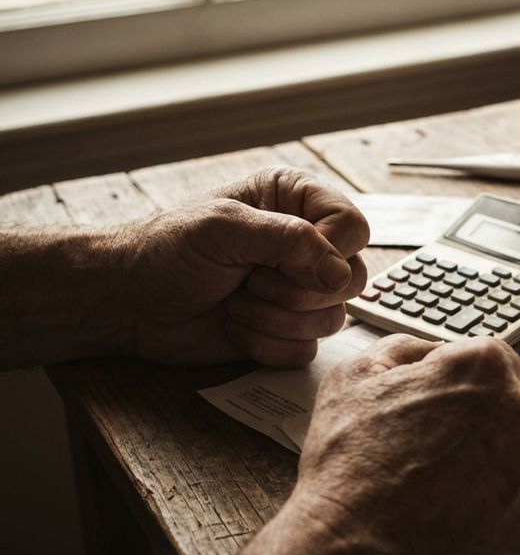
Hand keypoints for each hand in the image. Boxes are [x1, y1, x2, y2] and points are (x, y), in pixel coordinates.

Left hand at [120, 167, 368, 366]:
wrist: (130, 302)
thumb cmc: (168, 250)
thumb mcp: (224, 228)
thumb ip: (289, 240)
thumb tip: (341, 274)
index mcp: (298, 203)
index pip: (353, 228)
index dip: (330, 252)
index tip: (287, 261)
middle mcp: (308, 246)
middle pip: (354, 279)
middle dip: (295, 291)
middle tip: (249, 281)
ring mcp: (301, 293)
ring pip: (333, 318)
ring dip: (276, 319)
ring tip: (235, 302)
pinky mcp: (289, 333)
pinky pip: (307, 351)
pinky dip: (266, 345)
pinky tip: (234, 326)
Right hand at [295, 334, 519, 554]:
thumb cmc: (350, 465)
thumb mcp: (355, 376)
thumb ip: (405, 348)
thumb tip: (430, 351)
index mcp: (484, 367)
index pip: (492, 359)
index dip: (460, 384)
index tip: (437, 410)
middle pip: (511, 407)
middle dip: (481, 424)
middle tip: (435, 455)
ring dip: (495, 465)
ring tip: (445, 494)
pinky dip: (505, 507)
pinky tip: (463, 520)